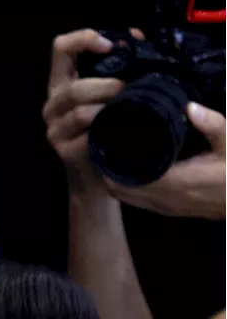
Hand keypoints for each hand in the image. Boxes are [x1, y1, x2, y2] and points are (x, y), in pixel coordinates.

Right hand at [43, 29, 127, 191]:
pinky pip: (86, 137)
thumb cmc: (109, 132)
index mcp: (61, 85)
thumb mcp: (109, 96)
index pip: (61, 49)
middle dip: (106, 86)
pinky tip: (122, 131)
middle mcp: (52, 106)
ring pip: (80, 112)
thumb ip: (117, 69)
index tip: (109, 44)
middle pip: (73, 88)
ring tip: (130, 110)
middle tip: (130, 90)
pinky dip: (107, 131)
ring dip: (109, 109)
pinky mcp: (65, 152)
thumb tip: (138, 39)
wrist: (98, 178)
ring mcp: (56, 130)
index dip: (83, 39)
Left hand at [104, 102, 226, 219]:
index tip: (105, 142)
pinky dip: (128, 189)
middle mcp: (166, 199)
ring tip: (112, 157)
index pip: (128, 177)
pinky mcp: (171, 211)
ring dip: (116, 180)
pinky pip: (139, 201)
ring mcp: (167, 208)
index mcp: (176, 183)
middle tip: (105, 146)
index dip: (112, 161)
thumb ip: (213, 126)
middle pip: (120, 189)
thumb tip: (190, 107)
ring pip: (127, 197)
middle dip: (108, 169)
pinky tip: (128, 172)